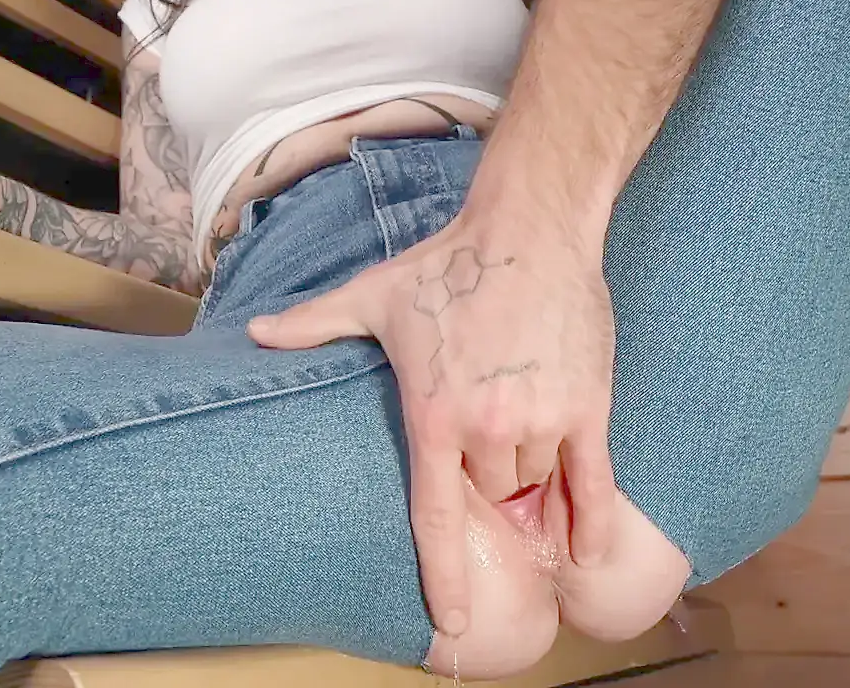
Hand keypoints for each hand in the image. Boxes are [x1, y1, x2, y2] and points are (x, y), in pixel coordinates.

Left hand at [246, 206, 619, 637]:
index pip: (436, 517)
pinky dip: (589, 519)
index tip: (452, 622)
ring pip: (534, 483)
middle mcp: (486, 426)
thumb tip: (256, 334)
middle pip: (489, 493)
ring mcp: (541, 417)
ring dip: (529, 479)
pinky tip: (585, 555)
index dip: (445, 575)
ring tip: (521, 434)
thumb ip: (314, 324)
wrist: (529, 227)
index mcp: (432, 415)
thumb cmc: (448, 263)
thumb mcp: (372, 296)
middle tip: (481, 431)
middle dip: (484, 478)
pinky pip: (593, 482)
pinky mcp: (587, 405)